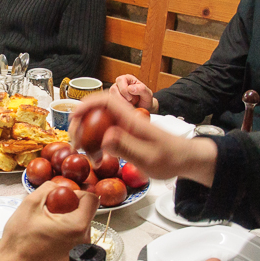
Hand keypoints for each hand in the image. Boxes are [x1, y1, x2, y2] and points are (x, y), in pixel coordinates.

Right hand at [0, 182, 98, 260]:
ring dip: (65, 220)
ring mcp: (79, 251)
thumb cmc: (19, 241)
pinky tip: (47, 236)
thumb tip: (58, 186)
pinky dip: (64, 232)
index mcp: (77, 226)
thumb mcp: (30, 204)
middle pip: (85, 212)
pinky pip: (74, 237)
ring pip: (79, 224)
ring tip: (45, 226)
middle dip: (68, 207)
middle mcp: (83, 240)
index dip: (76, 193)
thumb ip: (48, 188)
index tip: (60, 198)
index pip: (92, 199)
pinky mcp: (72, 257)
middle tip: (48, 213)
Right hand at [69, 92, 217, 185]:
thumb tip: (105, 138)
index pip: (107, 101)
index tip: (74, 116)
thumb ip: (127, 148)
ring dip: (87, 136)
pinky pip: (104, 134)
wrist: (186, 159)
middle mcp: (127, 120)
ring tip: (87, 154)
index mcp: (132, 120)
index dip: (88, 104)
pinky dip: (96, 144)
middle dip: (81, 123)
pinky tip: (98, 157)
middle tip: (75, 142)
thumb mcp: (149, 157)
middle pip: (97, 111)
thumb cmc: (171, 158)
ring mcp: (125, 127)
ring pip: (98, 123)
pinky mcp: (125, 136)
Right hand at [109, 75, 156, 112]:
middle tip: (131, 102)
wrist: (144, 108)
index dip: (124, 90)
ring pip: (111, 97)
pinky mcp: (113, 100)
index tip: (130, 98)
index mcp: (128, 78)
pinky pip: (111, 104)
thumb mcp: (147, 94)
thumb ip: (141, 89)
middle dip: (122, 99)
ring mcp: (115, 92)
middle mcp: (119, 84)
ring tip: (129, 105)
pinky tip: (125, 108)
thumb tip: (130, 88)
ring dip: (121, 103)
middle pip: (113, 89)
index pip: (120, 80)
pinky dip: (118, 108)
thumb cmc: (145, 99)